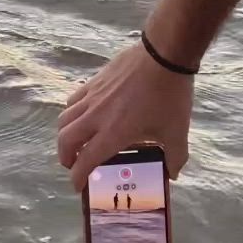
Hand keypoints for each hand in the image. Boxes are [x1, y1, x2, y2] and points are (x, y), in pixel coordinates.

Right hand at [57, 40, 192, 189]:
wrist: (163, 55)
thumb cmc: (170, 96)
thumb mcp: (177, 132)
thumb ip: (175, 157)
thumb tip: (172, 174)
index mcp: (113, 133)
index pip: (85, 161)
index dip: (78, 178)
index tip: (79, 187)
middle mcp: (96, 117)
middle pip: (65, 140)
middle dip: (65, 158)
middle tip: (74, 164)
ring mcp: (92, 97)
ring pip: (65, 119)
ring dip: (66, 136)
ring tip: (76, 141)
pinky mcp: (93, 81)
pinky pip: (73, 101)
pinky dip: (72, 113)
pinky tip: (85, 114)